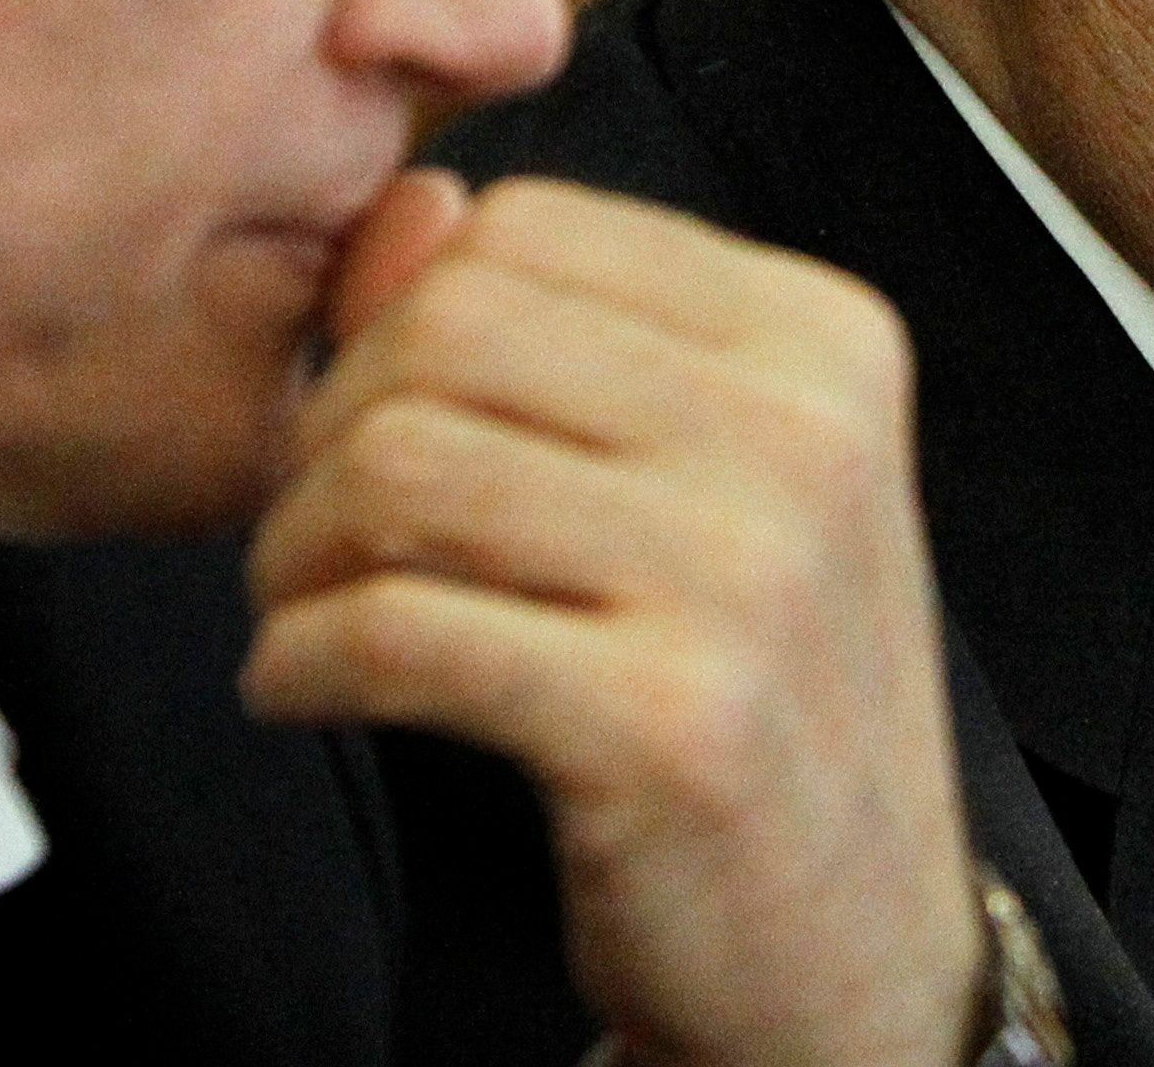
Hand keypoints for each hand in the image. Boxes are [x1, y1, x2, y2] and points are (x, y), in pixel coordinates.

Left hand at [242, 173, 982, 1066]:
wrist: (860, 942)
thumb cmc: (767, 696)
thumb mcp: (717, 476)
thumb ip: (565, 331)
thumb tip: (406, 210)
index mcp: (828, 340)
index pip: (526, 227)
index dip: (406, 317)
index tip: (391, 419)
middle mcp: (806, 434)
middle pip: (446, 327)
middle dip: (328, 427)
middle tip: (322, 530)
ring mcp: (747, 576)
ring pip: (398, 465)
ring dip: (294, 553)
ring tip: (311, 610)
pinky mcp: (667, 723)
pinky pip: (391, 631)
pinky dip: (300, 662)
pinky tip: (316, 687)